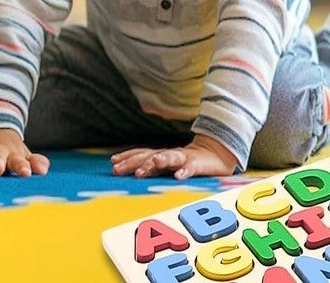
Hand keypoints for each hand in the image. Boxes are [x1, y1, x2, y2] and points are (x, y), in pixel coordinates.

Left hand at [110, 134, 236, 179]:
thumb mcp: (167, 165)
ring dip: (161, 160)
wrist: (216, 153)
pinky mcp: (199, 164)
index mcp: (161, 156)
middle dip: (135, 162)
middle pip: (150, 156)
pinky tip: (179, 176)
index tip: (113, 163)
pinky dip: (185, 170)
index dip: (128, 157)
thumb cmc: (187, 162)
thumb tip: (127, 171)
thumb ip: (151, 168)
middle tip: (120, 169)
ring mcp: (184, 158)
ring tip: (152, 163)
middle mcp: (170, 155)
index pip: (142, 154)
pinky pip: (192, 167)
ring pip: (171, 157)